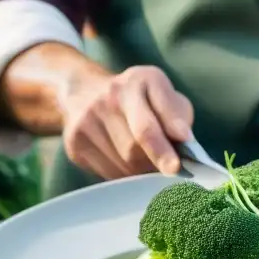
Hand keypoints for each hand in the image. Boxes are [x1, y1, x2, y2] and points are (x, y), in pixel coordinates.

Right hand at [62, 65, 193, 178]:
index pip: (145, 127)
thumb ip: (177, 114)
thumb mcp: (161, 91)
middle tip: (166, 162)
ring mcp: (84, 125)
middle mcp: (103, 102)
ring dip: (140, 170)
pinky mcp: (74, 145)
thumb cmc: (137, 95)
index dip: (161, 150)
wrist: (85, 90)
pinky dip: (124, 174)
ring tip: (144, 157)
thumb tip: (184, 140)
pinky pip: (107, 174)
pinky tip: (125, 159)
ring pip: (121, 167)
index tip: (175, 168)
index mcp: (131, 85)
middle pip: (133, 151)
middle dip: (154, 162)